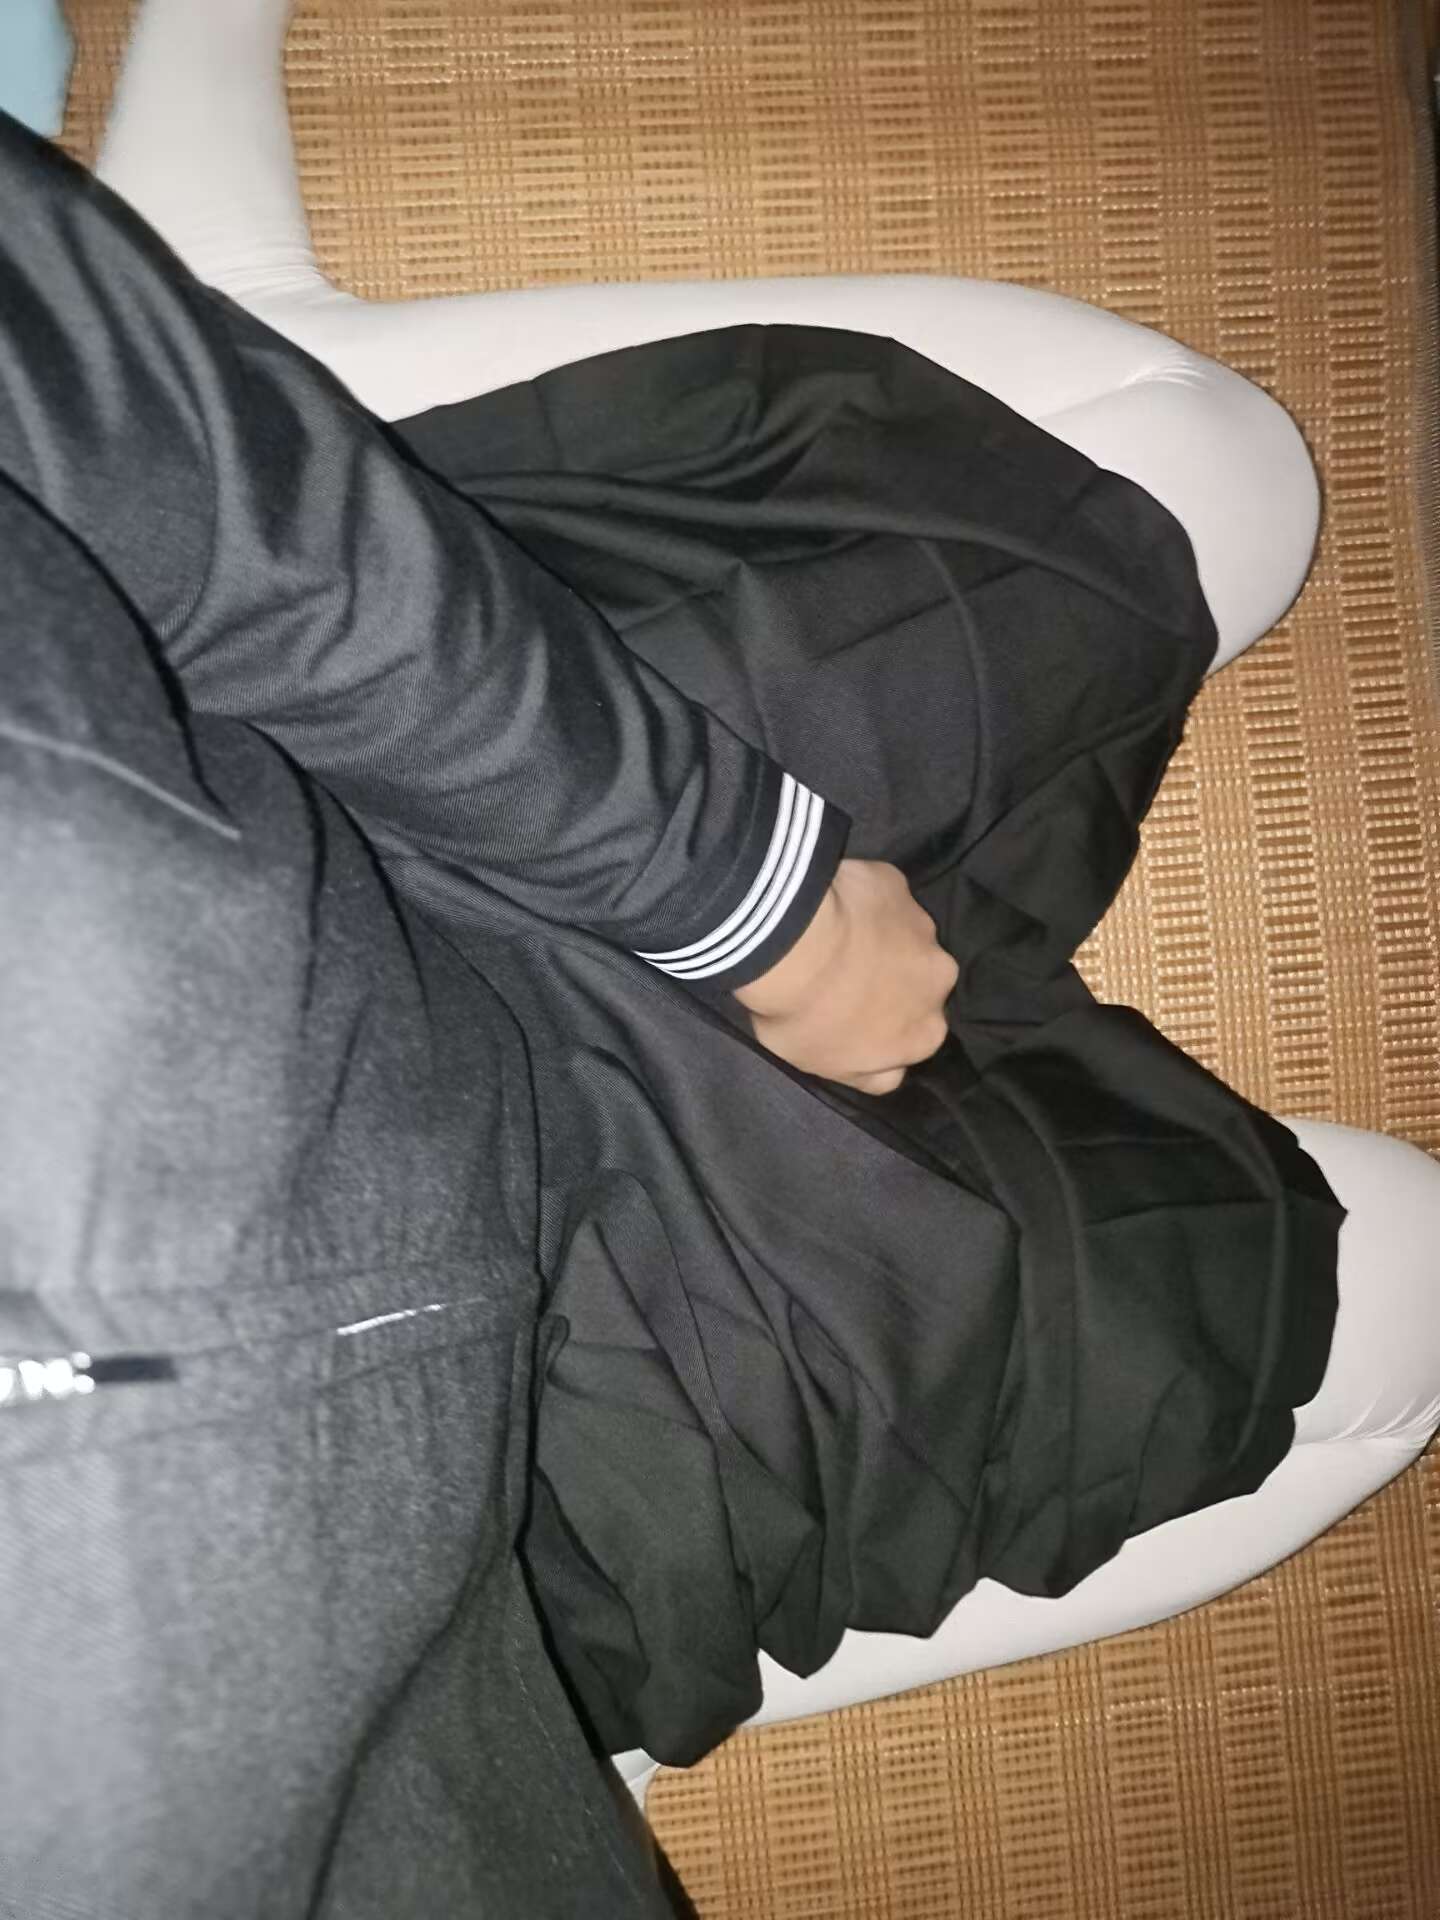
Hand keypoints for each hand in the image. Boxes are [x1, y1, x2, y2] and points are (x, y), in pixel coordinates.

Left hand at [734, 859, 957, 1092]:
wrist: (791, 945)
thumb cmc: (803, 1017)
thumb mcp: (827, 1068)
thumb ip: (869, 1074)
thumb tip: (894, 1073)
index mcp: (927, 1033)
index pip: (914, 1034)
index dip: (883, 1024)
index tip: (850, 1014)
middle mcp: (940, 979)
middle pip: (917, 982)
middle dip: (891, 978)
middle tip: (842, 973)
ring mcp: (923, 927)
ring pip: (904, 936)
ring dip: (879, 938)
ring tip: (833, 937)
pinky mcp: (899, 886)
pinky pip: (884, 896)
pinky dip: (865, 901)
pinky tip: (832, 906)